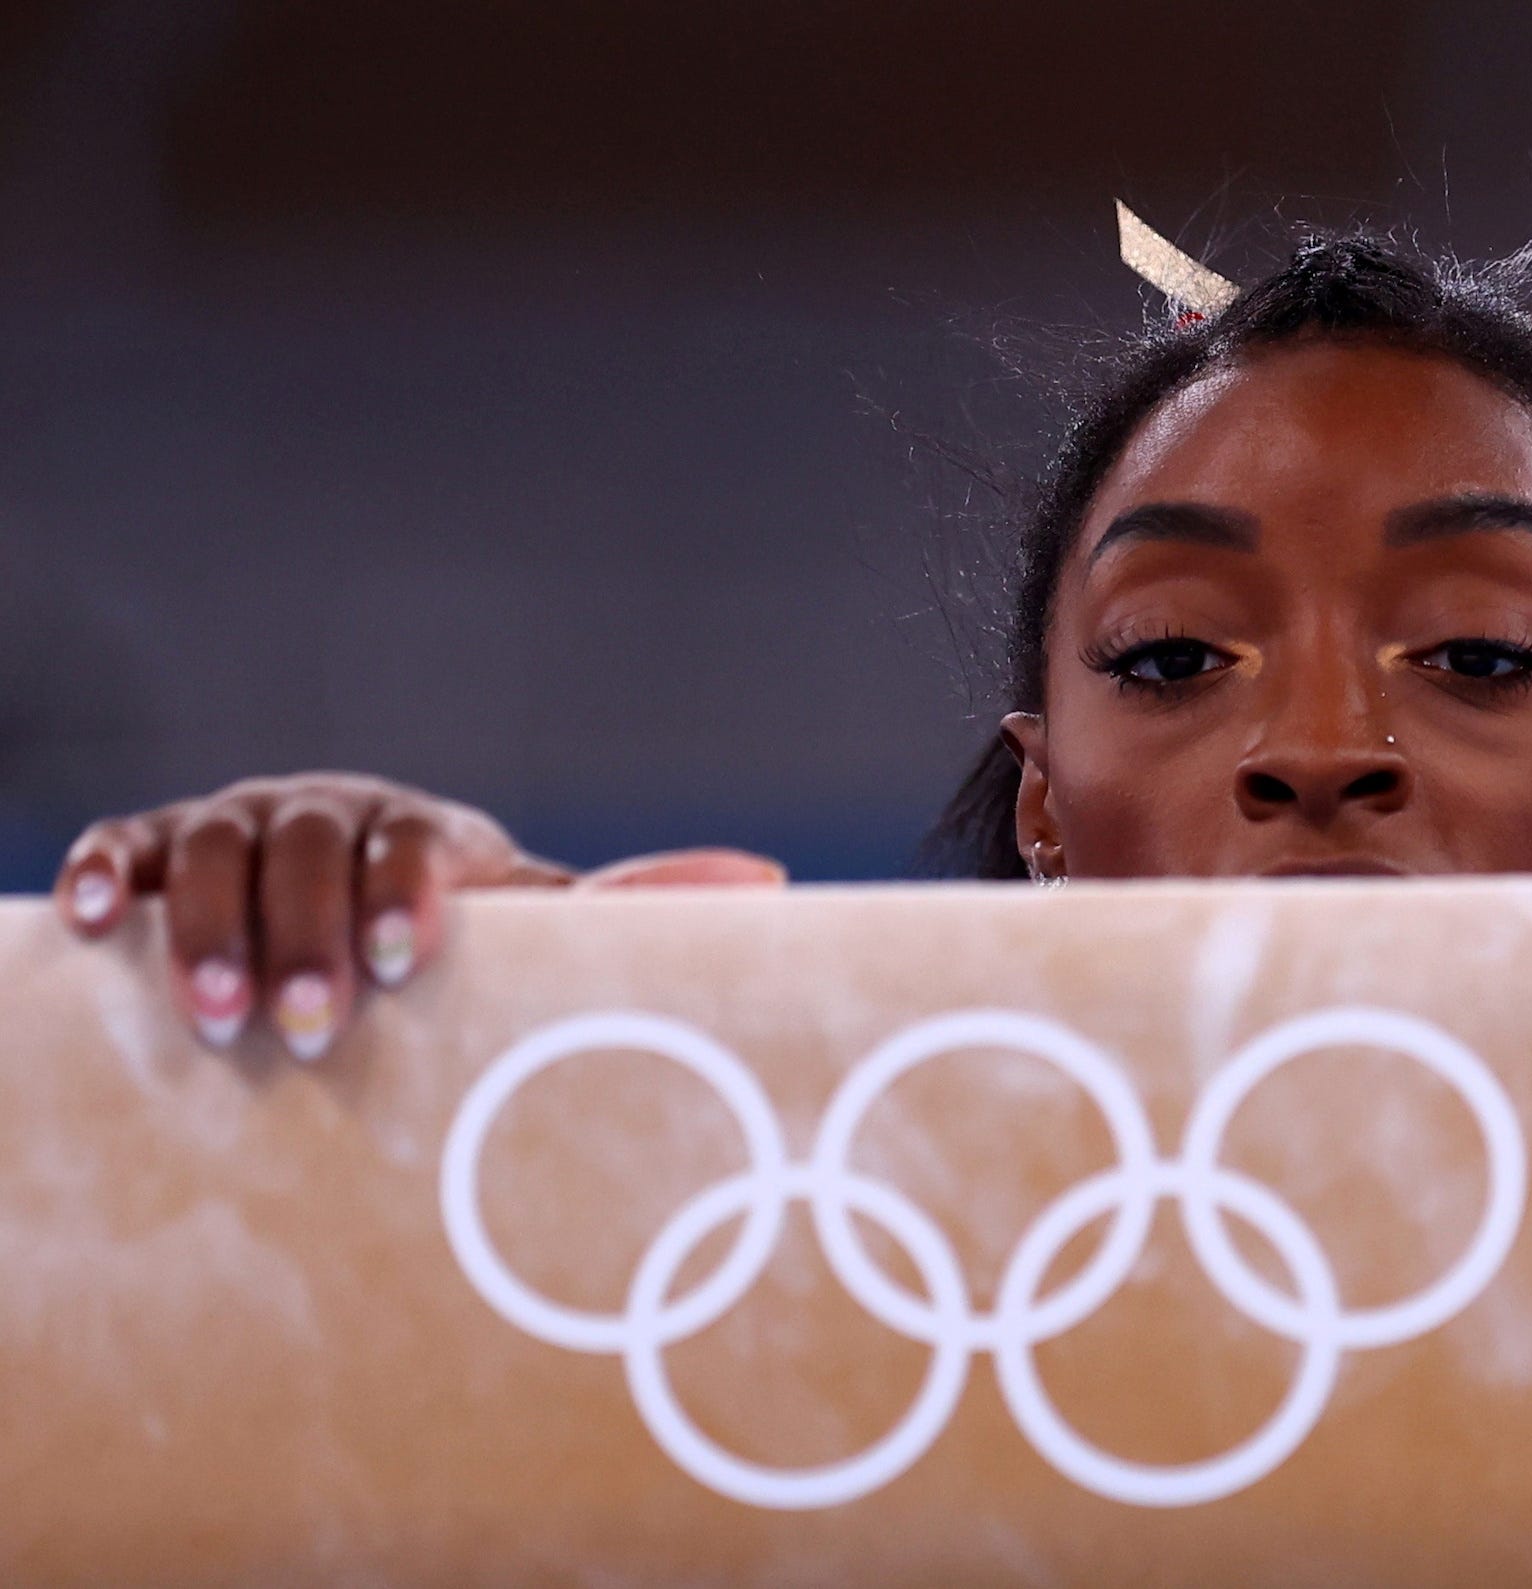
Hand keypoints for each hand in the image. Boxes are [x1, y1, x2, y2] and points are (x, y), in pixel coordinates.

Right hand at [54, 773, 784, 1059]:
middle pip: (308, 845)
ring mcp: (239, 823)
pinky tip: (88, 923)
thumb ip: (625, 905)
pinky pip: (121, 848)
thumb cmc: (453, 928)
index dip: (405, 890)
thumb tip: (767, 879)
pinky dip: (101, 876)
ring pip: (212, 851)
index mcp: (423, 828)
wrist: (354, 905)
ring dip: (208, 928)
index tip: (409, 959)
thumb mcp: (528, 915)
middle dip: (305, 933)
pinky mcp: (156, 849)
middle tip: (306, 1026)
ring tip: (215, 1018)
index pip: (412, 839)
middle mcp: (328, 810)